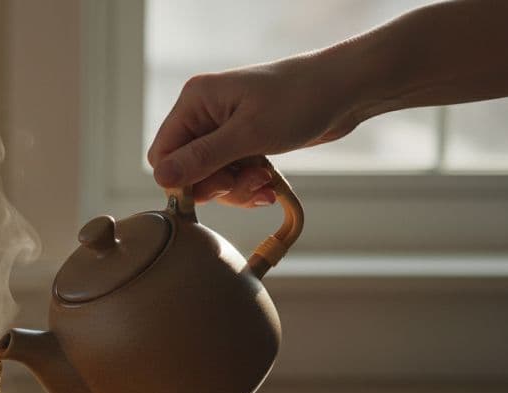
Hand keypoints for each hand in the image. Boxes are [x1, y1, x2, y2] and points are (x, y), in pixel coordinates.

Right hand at [147, 57, 358, 207]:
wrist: (346, 88)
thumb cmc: (301, 99)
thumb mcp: (249, 135)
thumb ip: (202, 159)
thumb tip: (161, 179)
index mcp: (195, 101)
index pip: (164, 154)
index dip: (183, 179)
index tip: (217, 188)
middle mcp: (204, 113)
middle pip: (187, 170)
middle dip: (218, 185)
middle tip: (249, 182)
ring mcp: (224, 128)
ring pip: (211, 177)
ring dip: (237, 189)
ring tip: (265, 183)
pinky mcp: (244, 140)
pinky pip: (232, 174)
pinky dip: (249, 185)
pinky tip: (269, 187)